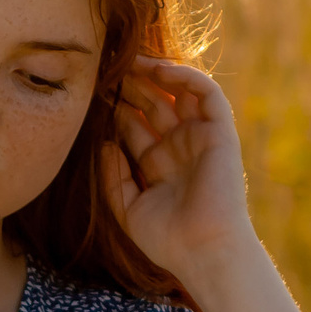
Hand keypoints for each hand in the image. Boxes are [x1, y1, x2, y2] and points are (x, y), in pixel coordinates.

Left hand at [106, 57, 258, 280]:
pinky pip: (206, 94)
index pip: (134, 126)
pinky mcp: (220, 133)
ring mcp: (200, 139)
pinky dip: (185, 76)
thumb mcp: (128, 208)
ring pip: (178, 93)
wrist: (203, 251)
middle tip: (106, 68)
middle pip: (153, 105)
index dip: (114, 108)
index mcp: (159, 166)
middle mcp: (179, 148)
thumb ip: (113, 176)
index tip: (90, 92)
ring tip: (129, 60)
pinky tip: (158, 69)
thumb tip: (103, 143)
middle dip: (130, 86)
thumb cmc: (167, 239)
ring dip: (155, 74)